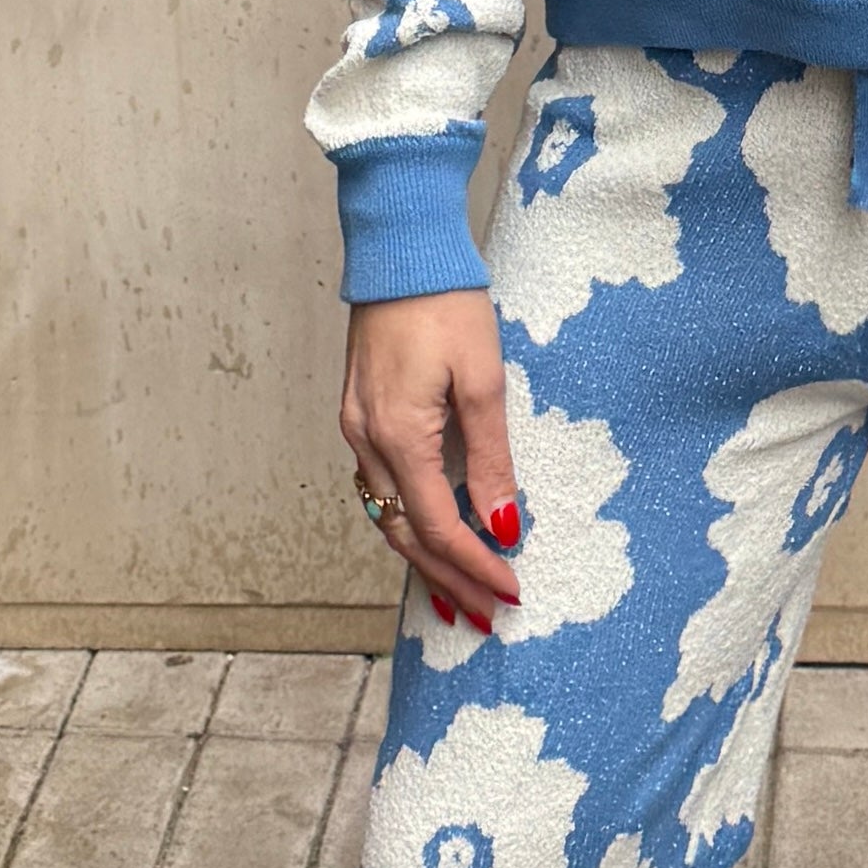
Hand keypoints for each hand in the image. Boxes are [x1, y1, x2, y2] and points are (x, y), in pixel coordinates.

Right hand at [345, 292, 522, 631]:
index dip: (474, 567)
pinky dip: (406, 522)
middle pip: (403, 535)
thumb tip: (502, 526)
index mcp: (398, 435)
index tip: (511, 593)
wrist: (400, 251)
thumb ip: (491, 459)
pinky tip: (429, 537)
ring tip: (459, 597)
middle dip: (448, 580)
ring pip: (386, 516)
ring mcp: (356, 429)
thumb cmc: (447, 305)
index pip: (436, 527)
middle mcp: (366, 441)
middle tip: (488, 616)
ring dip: (424, 559)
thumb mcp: (483, 381)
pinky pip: (379, 488)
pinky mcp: (359, 415)